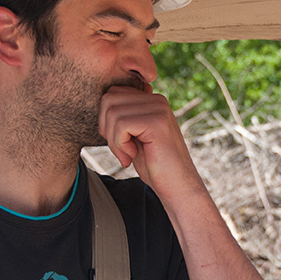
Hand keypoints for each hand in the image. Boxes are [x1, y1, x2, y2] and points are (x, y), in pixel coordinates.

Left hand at [98, 86, 203, 201]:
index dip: (106, 119)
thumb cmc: (154, 165)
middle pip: (109, 99)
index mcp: (151, 100)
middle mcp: (157, 99)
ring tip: (127, 155)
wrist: (177, 186)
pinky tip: (133, 155)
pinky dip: (120, 145)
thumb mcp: (134, 136)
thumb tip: (103, 101)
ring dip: (113, 140)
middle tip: (120, 149)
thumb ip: (123, 116)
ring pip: (112, 112)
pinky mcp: (156, 122)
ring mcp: (158, 109)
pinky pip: (121, 125)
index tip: (119, 141)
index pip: (113, 93)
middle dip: (106, 127)